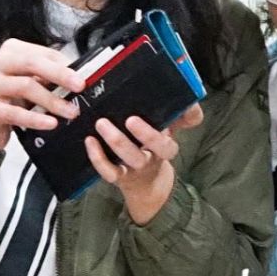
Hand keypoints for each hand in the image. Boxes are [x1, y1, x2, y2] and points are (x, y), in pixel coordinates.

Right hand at [0, 40, 82, 156]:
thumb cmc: (8, 101)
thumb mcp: (28, 83)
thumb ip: (47, 77)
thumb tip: (78, 77)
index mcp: (10, 52)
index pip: (40, 53)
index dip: (63, 64)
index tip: (83, 76)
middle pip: (32, 63)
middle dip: (60, 75)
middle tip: (80, 86)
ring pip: (26, 86)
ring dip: (52, 101)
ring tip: (71, 112)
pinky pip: (15, 112)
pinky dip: (36, 119)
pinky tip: (51, 123)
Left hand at [84, 104, 202, 225]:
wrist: (145, 184)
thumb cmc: (152, 148)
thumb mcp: (166, 130)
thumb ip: (176, 113)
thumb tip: (187, 91)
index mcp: (168, 144)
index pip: (187, 124)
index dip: (186, 119)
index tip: (182, 107)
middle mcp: (156, 155)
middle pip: (160, 147)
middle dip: (147, 134)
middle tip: (131, 119)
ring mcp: (137, 167)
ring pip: (131, 158)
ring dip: (117, 141)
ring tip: (102, 123)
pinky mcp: (119, 176)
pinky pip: (109, 171)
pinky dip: (98, 158)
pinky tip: (89, 141)